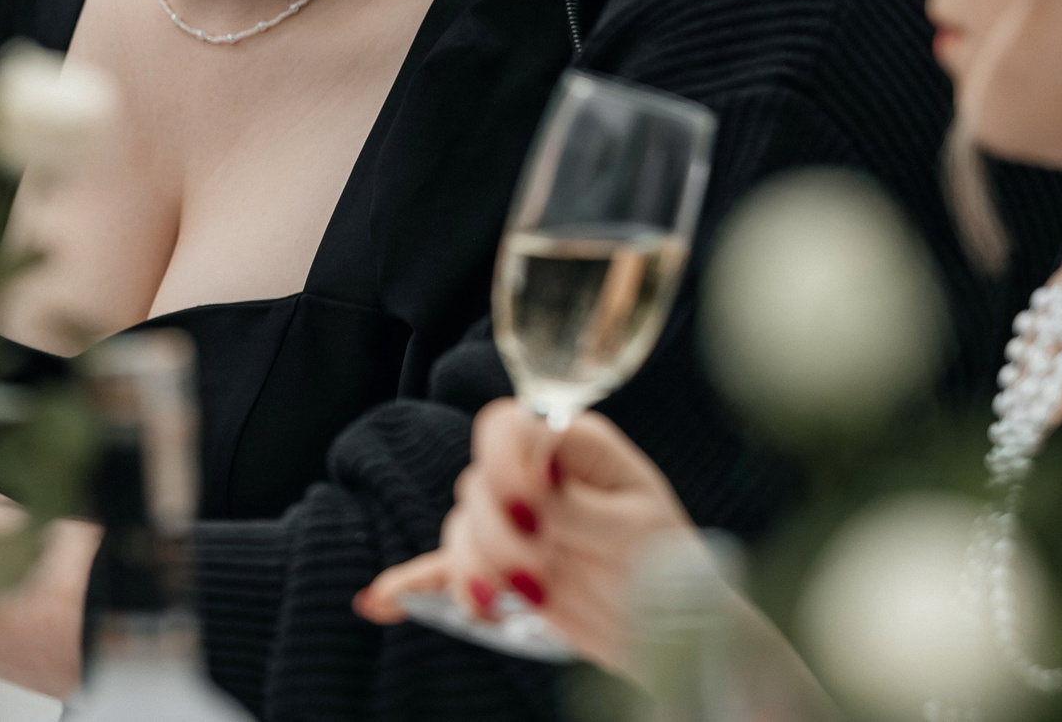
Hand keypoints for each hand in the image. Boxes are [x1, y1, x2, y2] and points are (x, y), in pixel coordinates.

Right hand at [357, 400, 703, 670]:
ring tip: (512, 605)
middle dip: (497, 538)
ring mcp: (511, 523)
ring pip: (460, 531)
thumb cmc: (675, 574)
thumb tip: (526, 493)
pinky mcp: (498, 569)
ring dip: (475, 571)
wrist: (679, 634)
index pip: (508, 428)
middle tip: (537, 580)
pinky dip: (411, 584)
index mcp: (571, 446)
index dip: (504, 466)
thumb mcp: (638, 536)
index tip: (529, 513)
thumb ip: (577, 509)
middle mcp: (533, 475)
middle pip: (476, 486)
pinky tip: (382, 602)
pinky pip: (441, 568)